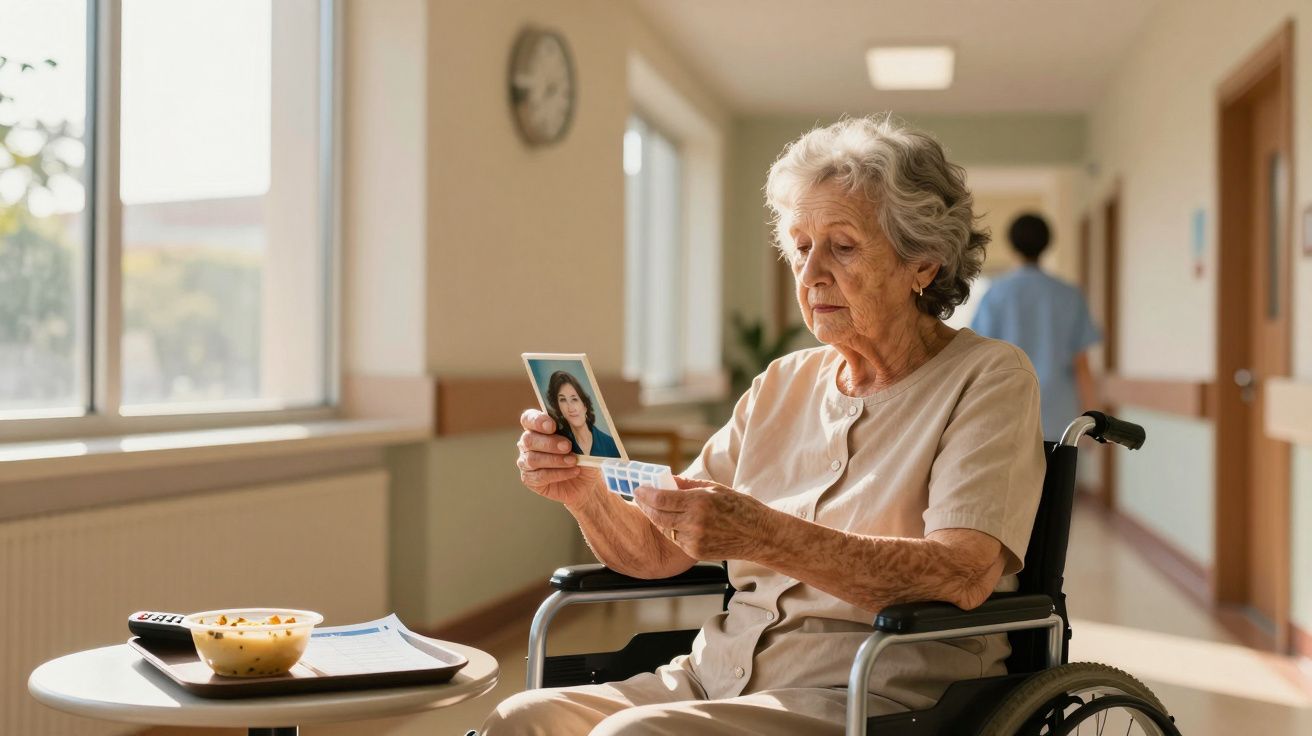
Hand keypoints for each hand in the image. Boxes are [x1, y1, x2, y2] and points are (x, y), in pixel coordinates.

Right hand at [516, 409, 598, 506]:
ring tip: (573, 461)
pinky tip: (573, 471)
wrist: (587, 480)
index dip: (537, 421)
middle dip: (549, 443)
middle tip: (567, 446)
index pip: (528, 419)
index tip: (552, 426)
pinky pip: (539, 476)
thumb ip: (578, 428)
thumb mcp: (585, 439)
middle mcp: (528, 443)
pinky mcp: (530, 479)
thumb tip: (577, 416)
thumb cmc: (584, 455)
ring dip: (555, 460)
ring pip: (532, 459)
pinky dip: (558, 474)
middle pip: (528, 439)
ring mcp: (527, 462)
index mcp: (538, 427)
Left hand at [632, 476, 774, 560]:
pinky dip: (670, 529)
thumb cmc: (740, 507)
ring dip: (656, 518)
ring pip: (664, 528)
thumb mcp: (715, 488)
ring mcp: (694, 540)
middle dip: (645, 505)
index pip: (662, 498)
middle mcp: (694, 522)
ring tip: (652, 507)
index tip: (638, 488)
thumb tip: (666, 480)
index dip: (646, 493)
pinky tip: (671, 521)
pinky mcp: (696, 552)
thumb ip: (687, 485)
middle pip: (657, 515)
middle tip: (639, 497)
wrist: (759, 535)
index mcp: (699, 502)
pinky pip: (675, 539)